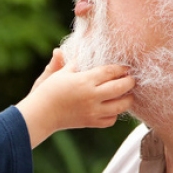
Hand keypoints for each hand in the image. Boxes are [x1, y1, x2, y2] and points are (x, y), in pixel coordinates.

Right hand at [17, 49, 134, 146]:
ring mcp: (93, 111)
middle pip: (120, 88)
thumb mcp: (56, 73)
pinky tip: (112, 107)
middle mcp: (92, 96)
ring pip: (120, 106)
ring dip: (127, 99)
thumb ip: (64, 62)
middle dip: (130, 82)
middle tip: (131, 79)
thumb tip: (59, 51)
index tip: (125, 67)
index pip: (110, 72)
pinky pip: (110, 120)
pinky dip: (114, 114)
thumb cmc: (47, 91)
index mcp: (84, 81)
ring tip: (127, 94)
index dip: (121, 68)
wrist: (42, 114)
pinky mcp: (91, 122)